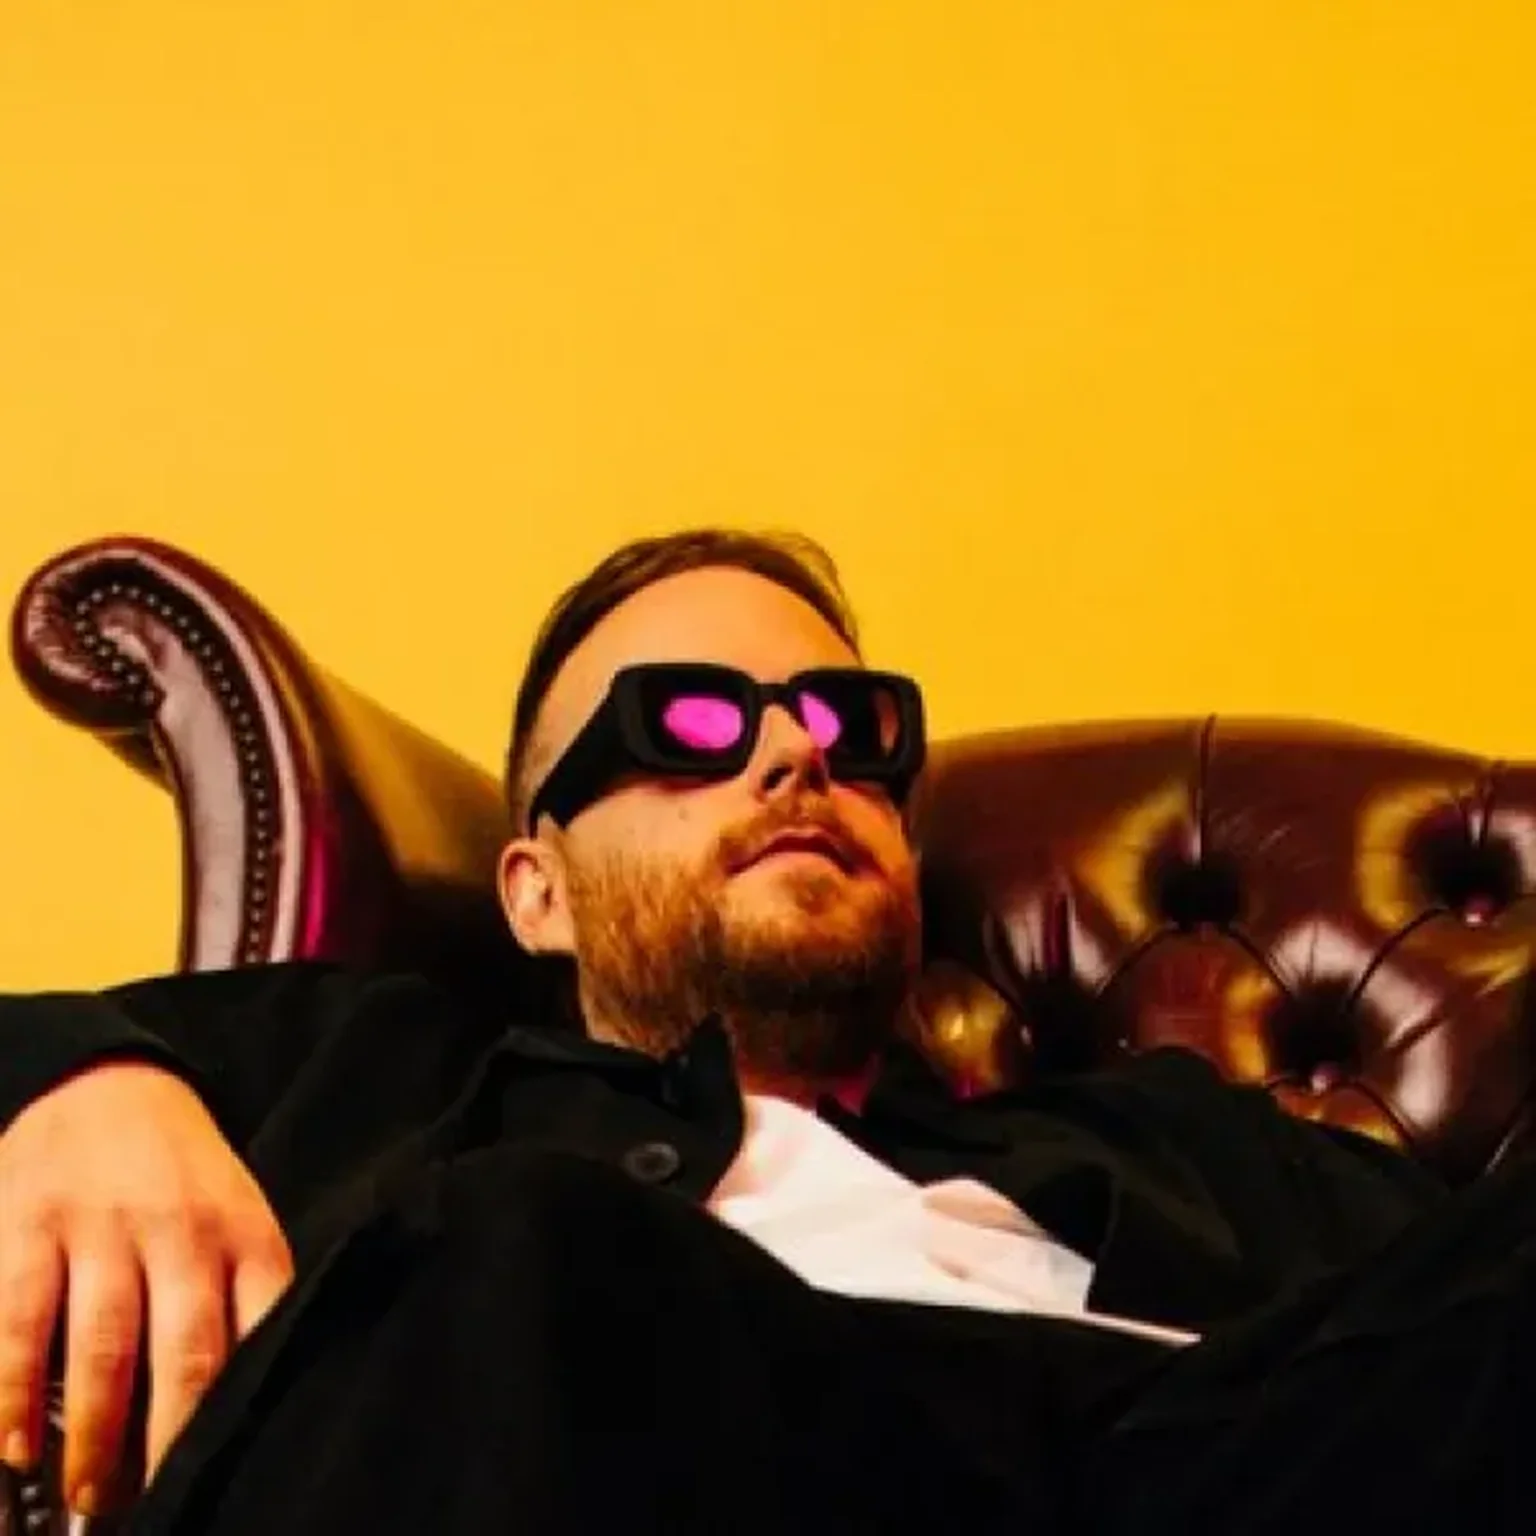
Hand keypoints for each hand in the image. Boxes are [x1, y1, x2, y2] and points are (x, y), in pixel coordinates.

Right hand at [0, 1061, 292, 1512]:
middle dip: (169, 1442)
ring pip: (103, 1346)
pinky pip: (19, 1322)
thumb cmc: (181, 1178)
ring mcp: (104, 1228)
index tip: (231, 1469)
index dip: (243, 1406)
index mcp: (244, 1235)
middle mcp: (182, 1231)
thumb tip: (244, 1402)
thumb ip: (244, 1299)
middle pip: (185, 1351)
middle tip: (150, 1510)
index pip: (261, 1329)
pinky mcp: (31, 1226)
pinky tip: (12, 1448)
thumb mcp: (236, 1221)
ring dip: (92, 1435)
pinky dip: (13, 1393)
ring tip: (85, 1500)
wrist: (109, 1084)